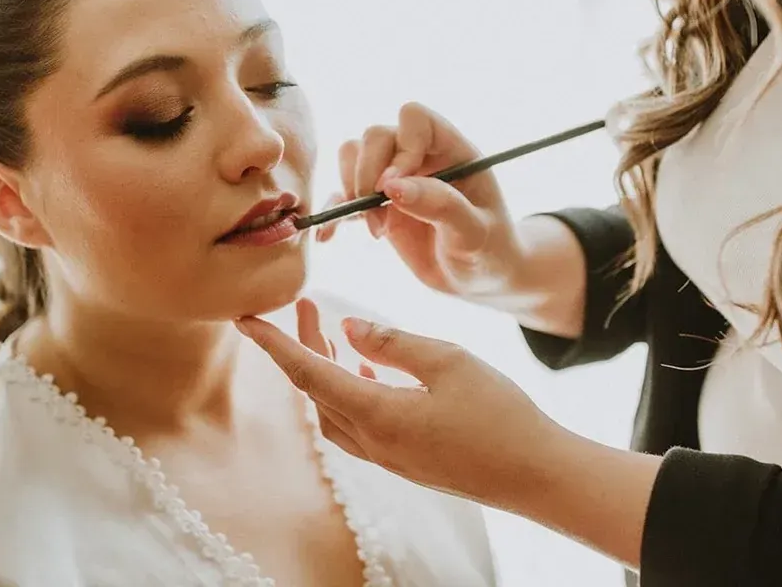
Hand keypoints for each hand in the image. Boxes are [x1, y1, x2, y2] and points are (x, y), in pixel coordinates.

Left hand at [239, 299, 568, 509]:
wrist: (537, 476)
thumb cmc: (500, 414)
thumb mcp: (449, 361)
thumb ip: (393, 342)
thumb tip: (347, 328)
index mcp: (377, 415)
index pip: (308, 374)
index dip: (274, 344)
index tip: (244, 319)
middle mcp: (373, 442)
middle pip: (317, 391)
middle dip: (303, 347)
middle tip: (304, 306)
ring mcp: (389, 457)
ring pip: (334, 411)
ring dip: (325, 371)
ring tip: (330, 332)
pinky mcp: (406, 462)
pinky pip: (359, 425)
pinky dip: (350, 392)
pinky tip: (369, 370)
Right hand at [319, 103, 523, 304]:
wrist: (478, 277)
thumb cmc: (489, 251)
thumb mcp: (474, 233)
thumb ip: (440, 206)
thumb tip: (390, 185)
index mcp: (453, 150)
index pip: (416, 119)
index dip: (401, 146)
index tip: (394, 188)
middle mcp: (421, 156)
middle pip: (375, 135)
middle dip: (367, 176)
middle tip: (380, 220)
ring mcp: (396, 177)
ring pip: (353, 155)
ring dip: (352, 191)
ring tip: (377, 230)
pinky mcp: (377, 203)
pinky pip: (342, 193)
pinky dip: (333, 212)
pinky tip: (329, 236)